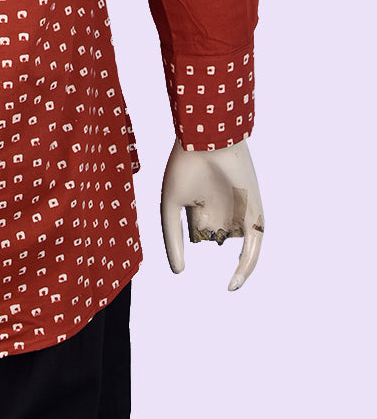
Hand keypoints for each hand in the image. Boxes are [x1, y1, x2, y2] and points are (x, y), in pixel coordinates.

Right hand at [160, 137, 263, 290]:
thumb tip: (178, 272)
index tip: (186, 212)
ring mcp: (239, 212)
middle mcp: (223, 209)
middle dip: (204, 225)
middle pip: (212, 235)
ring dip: (219, 230)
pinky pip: (252, 249)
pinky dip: (244, 268)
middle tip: (202, 195)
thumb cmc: (185, 167)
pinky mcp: (255, 214)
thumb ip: (172, 237)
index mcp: (203, 203)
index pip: (196, 231)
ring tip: (212, 197)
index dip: (188, 223)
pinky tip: (233, 284)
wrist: (208, 140)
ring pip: (228, 237)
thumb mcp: (171, 204)